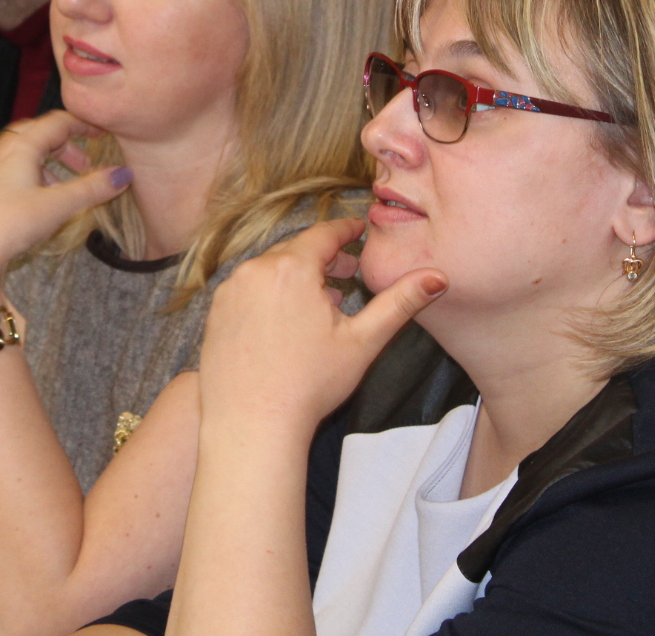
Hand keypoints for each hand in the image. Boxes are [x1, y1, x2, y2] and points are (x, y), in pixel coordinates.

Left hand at [0, 110, 129, 311]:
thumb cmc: (11, 223)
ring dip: (44, 167)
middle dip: (64, 149)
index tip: (101, 134)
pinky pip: (3, 172)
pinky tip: (30, 201)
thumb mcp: (58, 206)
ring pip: (18, 155)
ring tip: (60, 190)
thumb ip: (92, 188)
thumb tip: (123, 174)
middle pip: (36, 136)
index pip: (56, 122)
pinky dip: (24, 178)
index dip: (82, 125)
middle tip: (83, 168)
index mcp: (19, 146)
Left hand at [197, 217, 446, 434]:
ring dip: (296, 278)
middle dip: (323, 258)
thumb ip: (401, 303)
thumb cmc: (310, 384)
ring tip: (321, 302)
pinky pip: (247, 291)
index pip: (324, 234)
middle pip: (295, 251)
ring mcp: (230, 291)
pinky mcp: (216, 313)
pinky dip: (269, 295)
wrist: (250, 424)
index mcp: (292, 267)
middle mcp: (255, 270)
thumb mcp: (364, 341)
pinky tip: (286, 322)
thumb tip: (439, 277)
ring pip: (270, 270)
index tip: (358, 230)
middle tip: (346, 273)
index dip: (345, 230)